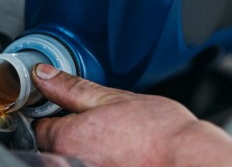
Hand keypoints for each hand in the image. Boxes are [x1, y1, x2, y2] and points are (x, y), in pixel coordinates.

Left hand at [31, 64, 231, 166]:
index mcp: (66, 138)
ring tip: (114, 143)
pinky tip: (120, 156)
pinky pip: (88, 165)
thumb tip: (43, 74)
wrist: (191, 161)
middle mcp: (68, 162)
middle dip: (70, 133)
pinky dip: (99, 160)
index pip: (40, 125)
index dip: (53, 113)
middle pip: (53, 145)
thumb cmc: (159, 132)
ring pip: (70, 158)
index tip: (69, 109)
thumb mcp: (112, 97)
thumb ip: (71, 87)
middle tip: (102, 126)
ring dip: (85, 149)